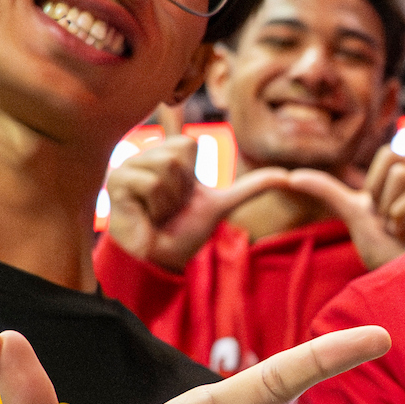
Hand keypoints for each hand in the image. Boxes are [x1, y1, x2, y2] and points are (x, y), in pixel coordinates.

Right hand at [105, 123, 287, 272]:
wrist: (161, 259)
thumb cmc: (184, 231)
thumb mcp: (221, 204)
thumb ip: (251, 187)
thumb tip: (288, 176)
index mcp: (168, 155)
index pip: (189, 144)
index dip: (192, 176)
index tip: (183, 197)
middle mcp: (146, 155)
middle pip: (178, 154)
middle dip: (181, 189)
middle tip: (169, 208)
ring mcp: (128, 166)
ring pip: (165, 168)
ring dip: (169, 200)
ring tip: (158, 213)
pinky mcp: (117, 181)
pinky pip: (150, 183)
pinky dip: (156, 204)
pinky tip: (146, 215)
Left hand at [282, 69, 404, 267]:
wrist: (402, 281)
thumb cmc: (385, 251)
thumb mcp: (352, 214)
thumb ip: (327, 190)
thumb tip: (289, 175)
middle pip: (390, 155)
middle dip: (375, 188)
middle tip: (386, 219)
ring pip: (399, 172)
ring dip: (387, 205)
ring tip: (398, 227)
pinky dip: (399, 213)